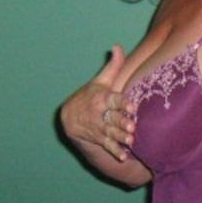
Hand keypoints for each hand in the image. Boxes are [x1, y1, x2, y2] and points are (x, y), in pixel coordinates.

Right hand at [60, 45, 136, 160]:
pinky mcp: (99, 138)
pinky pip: (107, 145)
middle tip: (132, 127)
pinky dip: (114, 151)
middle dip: (121, 122)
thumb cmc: (91, 96)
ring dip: (120, 137)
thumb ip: (113, 66)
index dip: (121, 103)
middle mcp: (100, 113)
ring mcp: (99, 127)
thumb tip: (118, 46)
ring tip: (131, 141)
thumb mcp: (101, 81)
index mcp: (102, 97)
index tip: (131, 106)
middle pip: (112, 118)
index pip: (113, 99)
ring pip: (111, 133)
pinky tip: (122, 156)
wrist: (69, 117)